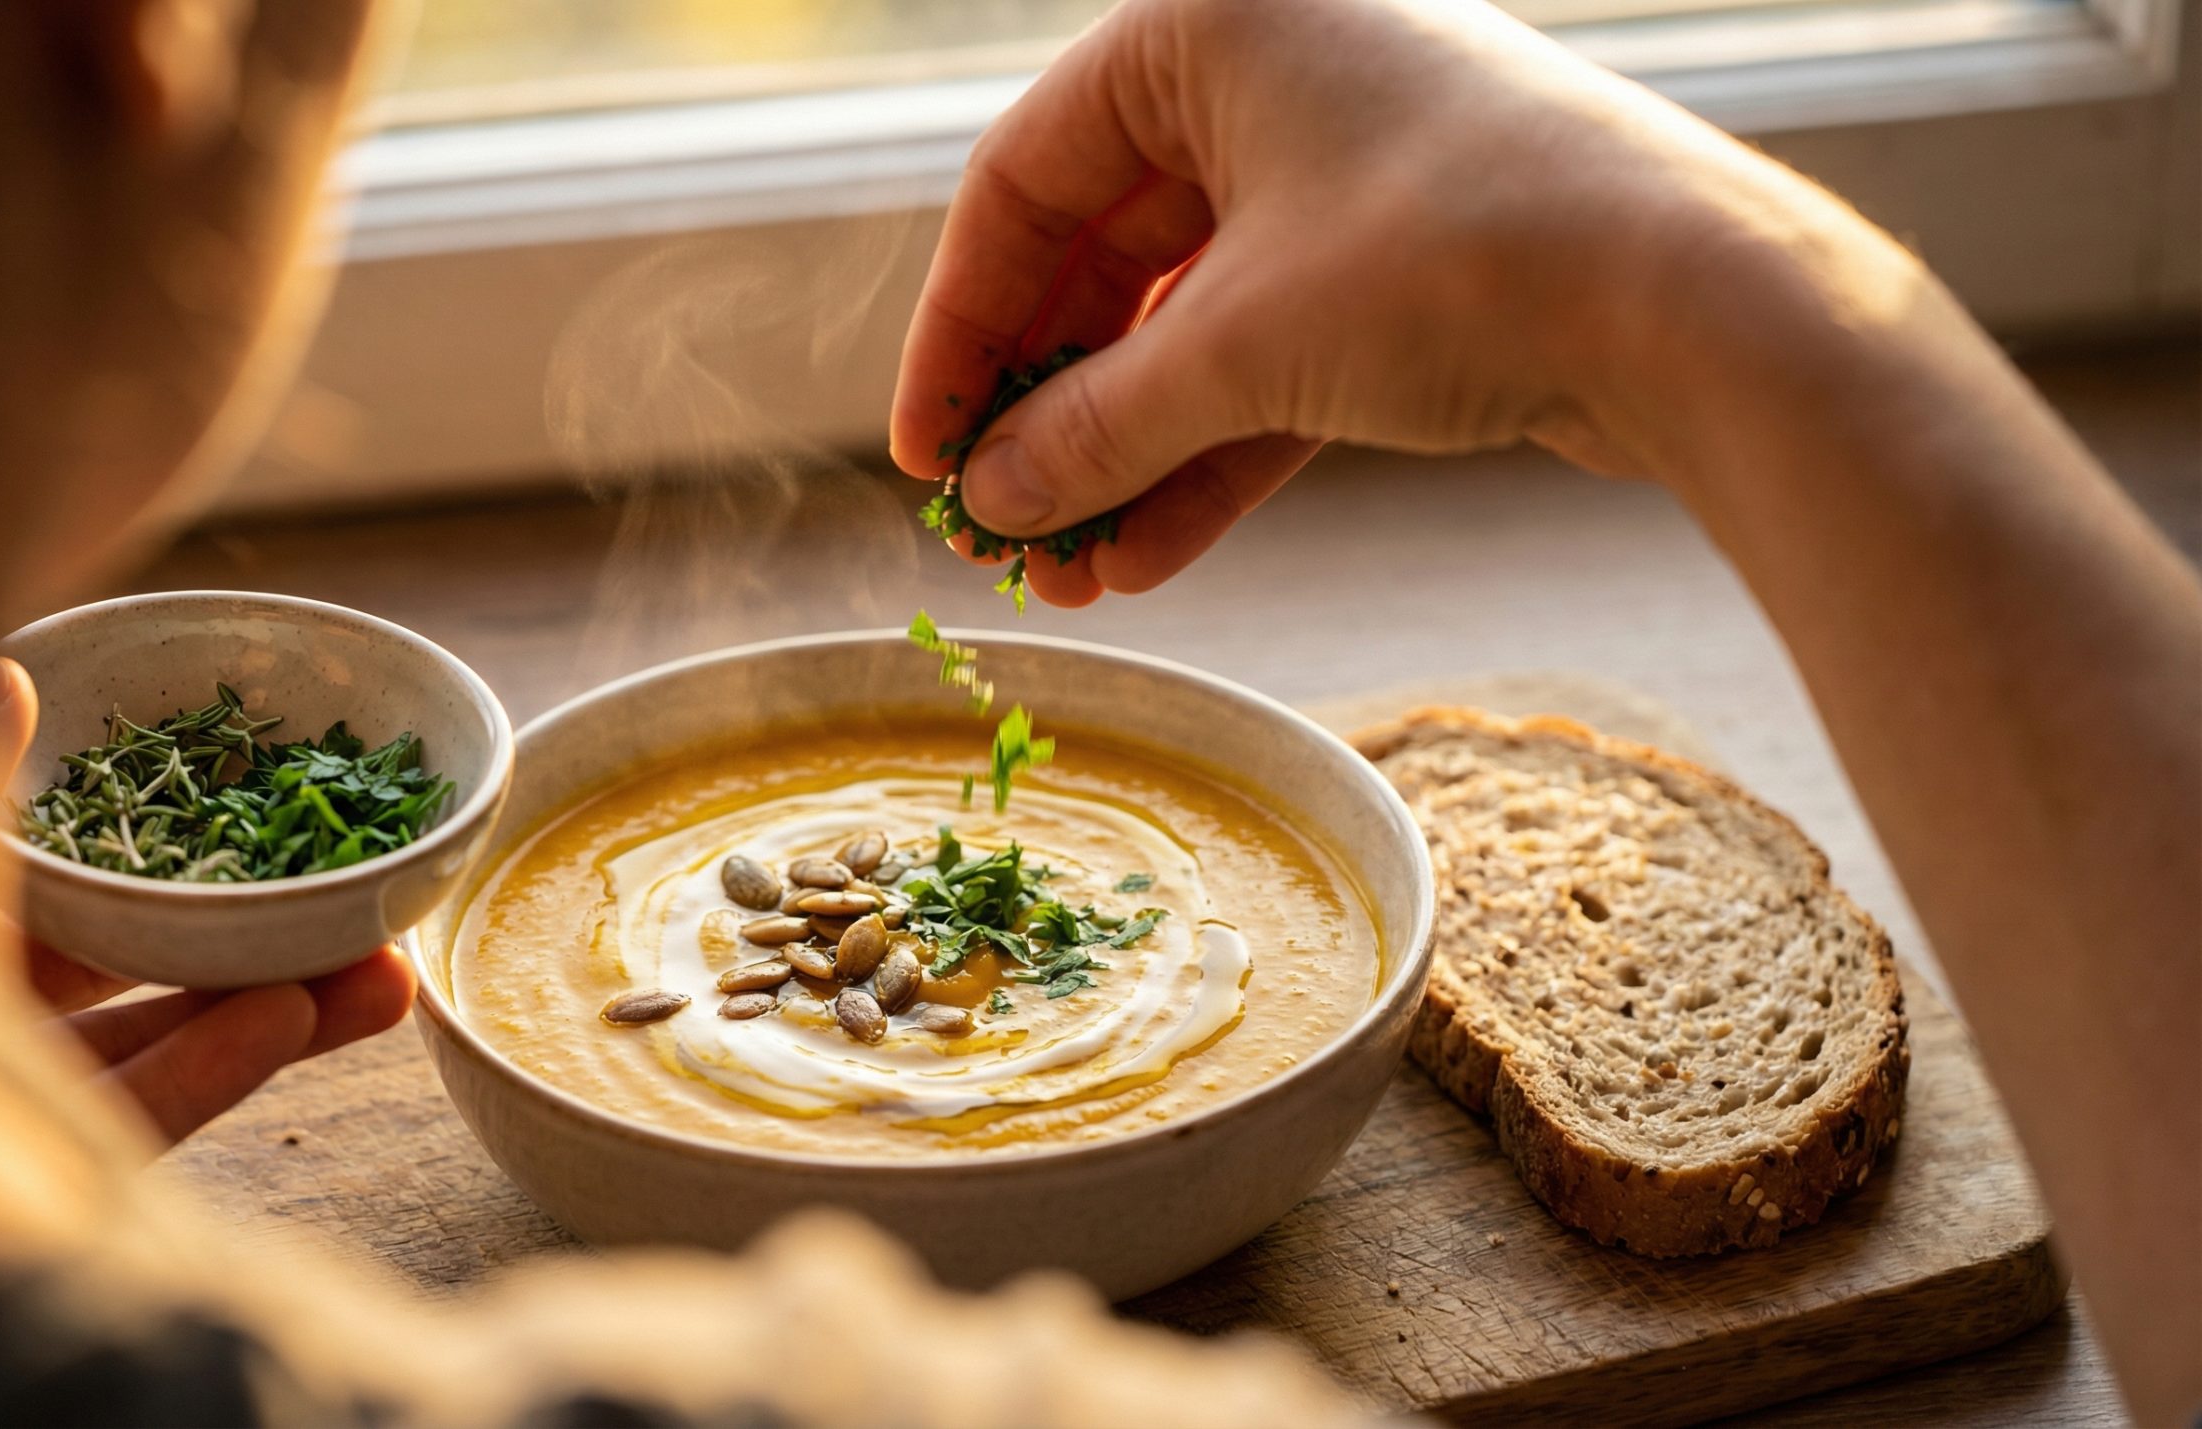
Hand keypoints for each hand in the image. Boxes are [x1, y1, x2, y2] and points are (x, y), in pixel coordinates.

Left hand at [0, 657, 414, 1145]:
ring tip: (382, 974)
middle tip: (365, 894)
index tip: (273, 809)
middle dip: (267, 928)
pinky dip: (220, 1066)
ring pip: (160, 1039)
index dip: (178, 843)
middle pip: (140, 960)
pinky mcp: (34, 1169)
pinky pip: (140, 1112)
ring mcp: (0, 1096)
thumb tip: (5, 671)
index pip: (65, 875)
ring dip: (280, 1002)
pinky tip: (298, 1021)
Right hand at [889, 0, 1910, 604]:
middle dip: (1052, 412)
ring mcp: (1348, 175)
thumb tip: (991, 499)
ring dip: (1128, 454)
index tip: (928, 452)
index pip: (1022, 181)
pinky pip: (1274, 361)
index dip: (958, 328)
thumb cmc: (1459, 259)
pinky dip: (1214, 454)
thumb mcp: (1238, 351)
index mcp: (1206, 28)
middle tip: (1004, 531)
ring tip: (1074, 576)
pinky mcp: (1409, 268)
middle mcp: (1273, 77)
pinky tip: (1152, 558)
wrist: (1706, 304)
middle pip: (1103, 257)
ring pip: (1190, 324)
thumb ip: (1092, 428)